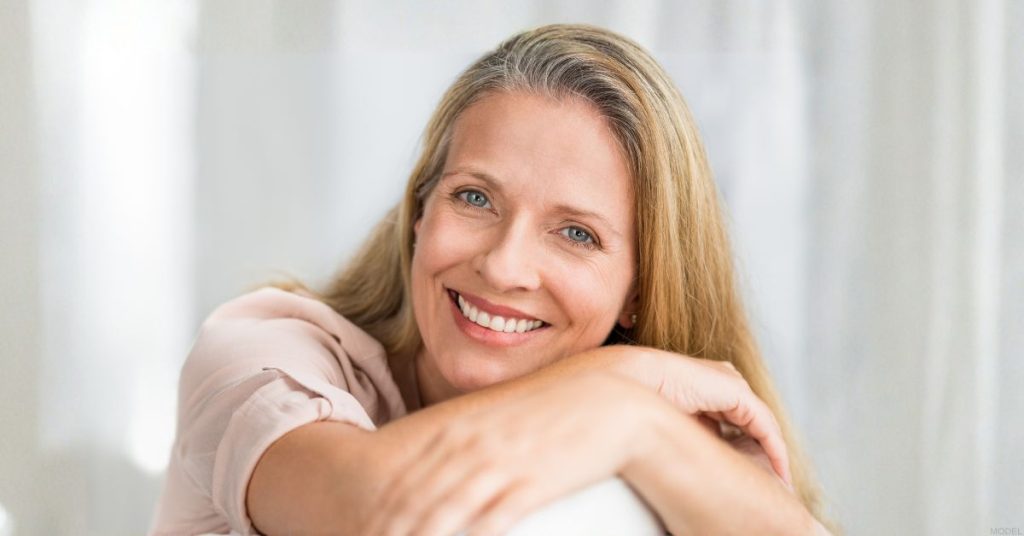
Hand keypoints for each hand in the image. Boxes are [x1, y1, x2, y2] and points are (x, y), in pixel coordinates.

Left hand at [361, 372, 664, 535]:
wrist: (607, 404)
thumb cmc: (549, 415)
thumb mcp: (495, 422)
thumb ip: (460, 443)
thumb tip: (432, 469)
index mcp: (453, 430)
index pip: (400, 481)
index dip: (376, 516)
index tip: (355, 535)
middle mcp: (467, 446)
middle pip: (412, 502)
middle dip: (386, 532)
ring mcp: (497, 465)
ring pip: (442, 515)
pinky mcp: (529, 485)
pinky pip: (489, 523)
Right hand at [598, 345, 791, 487]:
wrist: (631, 382)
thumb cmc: (641, 400)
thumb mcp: (677, 422)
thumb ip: (696, 433)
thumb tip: (710, 458)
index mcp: (704, 384)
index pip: (734, 416)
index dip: (745, 442)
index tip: (751, 469)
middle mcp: (721, 380)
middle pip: (752, 418)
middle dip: (763, 447)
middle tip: (773, 477)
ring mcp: (730, 383)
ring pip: (761, 422)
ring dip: (773, 451)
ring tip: (780, 478)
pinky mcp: (736, 393)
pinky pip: (764, 425)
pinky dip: (775, 448)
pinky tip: (779, 469)